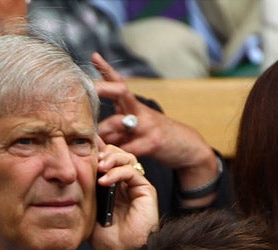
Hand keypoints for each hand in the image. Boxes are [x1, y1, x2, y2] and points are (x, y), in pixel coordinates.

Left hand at [88, 140, 157, 249]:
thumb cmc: (107, 240)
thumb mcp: (87, 215)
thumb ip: (82, 197)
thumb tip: (67, 181)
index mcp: (110, 188)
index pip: (104, 162)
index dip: (95, 153)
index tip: (80, 148)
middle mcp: (124, 184)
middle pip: (117, 154)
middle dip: (103, 152)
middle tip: (91, 159)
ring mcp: (135, 186)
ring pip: (126, 158)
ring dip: (111, 158)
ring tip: (98, 167)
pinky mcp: (145, 190)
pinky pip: (132, 171)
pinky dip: (117, 172)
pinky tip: (104, 181)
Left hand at [91, 52, 219, 198]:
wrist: (188, 148)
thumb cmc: (153, 139)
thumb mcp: (133, 131)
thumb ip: (114, 130)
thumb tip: (90, 133)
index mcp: (133, 107)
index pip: (118, 83)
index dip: (107, 70)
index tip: (94, 56)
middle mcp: (140, 111)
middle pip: (120, 93)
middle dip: (103, 89)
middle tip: (89, 86)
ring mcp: (147, 125)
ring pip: (118, 123)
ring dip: (103, 137)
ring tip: (92, 151)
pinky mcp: (152, 142)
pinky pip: (127, 148)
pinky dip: (114, 157)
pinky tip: (104, 164)